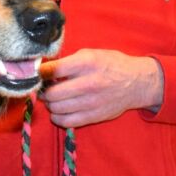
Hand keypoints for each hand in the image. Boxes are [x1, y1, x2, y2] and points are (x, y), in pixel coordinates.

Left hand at [38, 48, 163, 127]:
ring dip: (50, 104)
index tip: (39, 73)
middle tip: (45, 88)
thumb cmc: (111, 64)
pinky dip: (58, 117)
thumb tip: (45, 69)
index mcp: (87, 63)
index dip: (41, 72)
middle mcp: (89, 83)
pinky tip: (59, 111)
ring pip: (57, 108)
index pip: (53, 70)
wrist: (136, 82)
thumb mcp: (91, 54)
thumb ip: (69, 61)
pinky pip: (67, 121)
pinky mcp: (94, 116)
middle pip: (53, 93)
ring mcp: (91, 102)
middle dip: (44, 91)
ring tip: (53, 99)